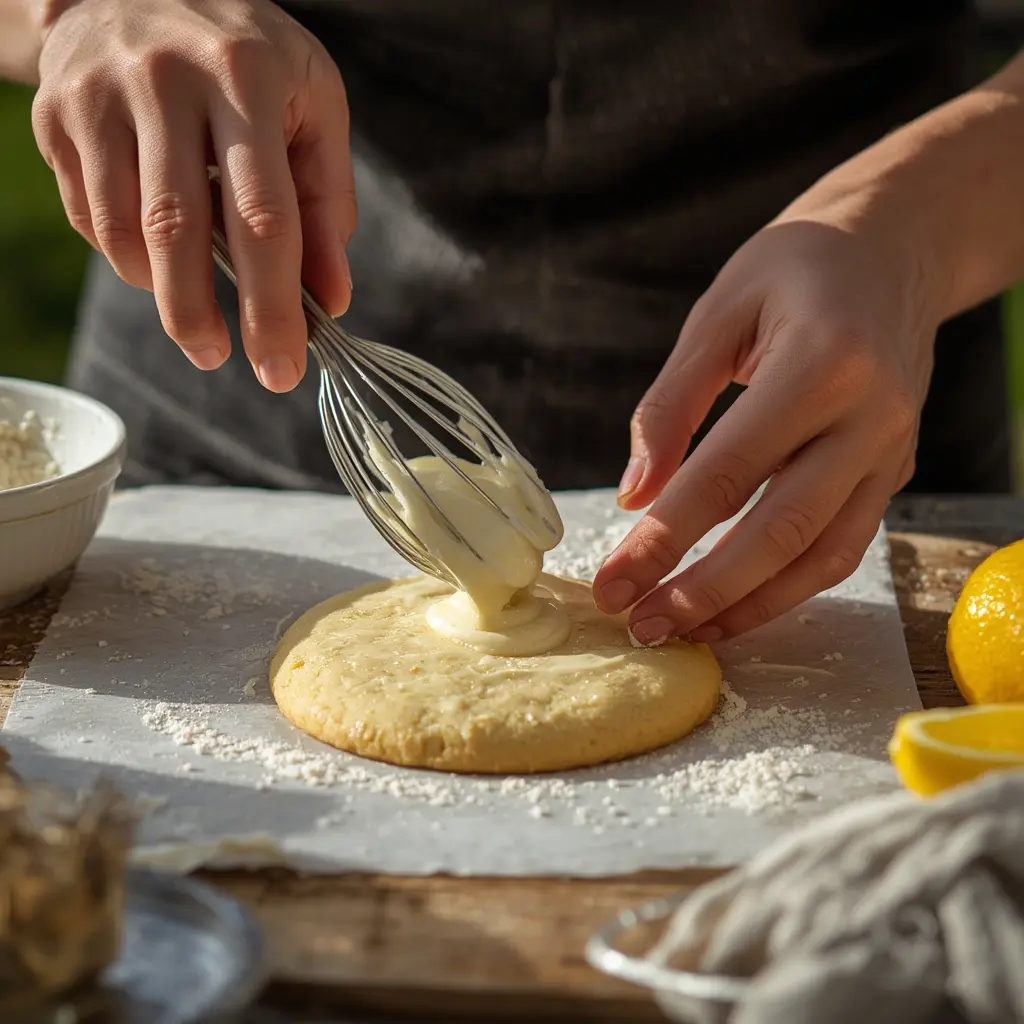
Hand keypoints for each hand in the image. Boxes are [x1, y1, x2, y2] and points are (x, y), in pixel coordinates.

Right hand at [31, 0, 355, 391]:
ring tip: (192, 294)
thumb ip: (328, 202)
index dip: (272, 305)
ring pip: (123, 232)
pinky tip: (155, 242)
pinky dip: (127, 254)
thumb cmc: (249, 59)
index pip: (262, 215)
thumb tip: (331, 298)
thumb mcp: (312, 108)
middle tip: (218, 358)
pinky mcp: (55, 115)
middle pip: (177, 231)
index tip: (281, 366)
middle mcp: (164, 80)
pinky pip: (89, 218)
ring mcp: (98, 96)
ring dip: (160, 289)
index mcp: (245, 78)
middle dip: (198, 316)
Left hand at [593, 197, 942, 643]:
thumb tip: (634, 497)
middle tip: (640, 625)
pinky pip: (842, 547)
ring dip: (747, 604)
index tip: (612, 582)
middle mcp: (869, 416)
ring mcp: (891, 450)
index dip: (663, 538)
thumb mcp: (717, 314)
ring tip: (681, 630)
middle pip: (778, 530)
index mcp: (822, 363)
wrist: (893, 251)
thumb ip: (670, 406)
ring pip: (819, 554)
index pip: (726, 474)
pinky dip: (788, 588)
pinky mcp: (894, 471)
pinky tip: (735, 607)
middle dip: (702, 589)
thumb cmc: (795, 269)